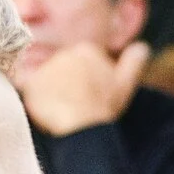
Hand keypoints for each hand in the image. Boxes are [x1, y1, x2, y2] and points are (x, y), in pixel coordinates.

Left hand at [18, 40, 147, 136]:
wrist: (84, 126)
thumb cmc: (104, 106)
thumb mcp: (125, 84)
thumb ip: (133, 62)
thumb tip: (143, 47)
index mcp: (86, 50)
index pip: (80, 62)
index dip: (84, 81)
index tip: (89, 96)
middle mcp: (64, 53)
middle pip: (62, 69)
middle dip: (66, 85)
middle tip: (75, 105)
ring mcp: (46, 67)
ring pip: (47, 80)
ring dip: (52, 94)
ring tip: (64, 111)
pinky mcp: (31, 83)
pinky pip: (31, 91)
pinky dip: (38, 102)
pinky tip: (49, 113)